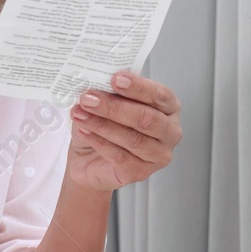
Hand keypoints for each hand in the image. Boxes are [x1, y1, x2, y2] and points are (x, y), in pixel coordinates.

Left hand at [65, 70, 181, 191]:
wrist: (90, 159)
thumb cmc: (106, 125)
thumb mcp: (108, 102)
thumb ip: (110, 91)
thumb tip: (97, 80)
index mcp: (168, 107)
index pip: (160, 95)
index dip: (138, 87)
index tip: (116, 79)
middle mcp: (169, 131)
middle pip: (147, 118)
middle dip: (114, 107)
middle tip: (89, 98)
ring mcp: (158, 154)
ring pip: (133, 138)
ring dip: (102, 124)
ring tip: (81, 113)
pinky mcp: (141, 172)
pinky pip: (120, 156)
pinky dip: (99, 141)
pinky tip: (84, 130)